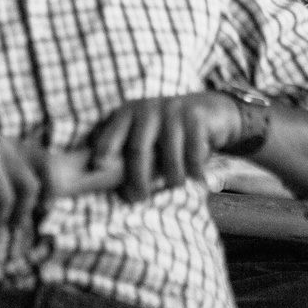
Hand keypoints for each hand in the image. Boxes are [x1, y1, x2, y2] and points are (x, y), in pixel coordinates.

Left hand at [83, 92, 244, 202]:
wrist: (209, 110)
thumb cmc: (167, 129)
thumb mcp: (143, 130)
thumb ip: (123, 145)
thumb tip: (98, 172)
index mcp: (129, 112)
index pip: (113, 132)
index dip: (105, 149)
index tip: (99, 167)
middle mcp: (148, 109)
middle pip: (138, 149)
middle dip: (137, 179)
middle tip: (137, 198)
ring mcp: (173, 111)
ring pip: (169, 156)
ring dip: (172, 178)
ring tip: (174, 186)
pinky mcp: (196, 117)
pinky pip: (193, 154)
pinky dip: (195, 170)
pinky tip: (197, 178)